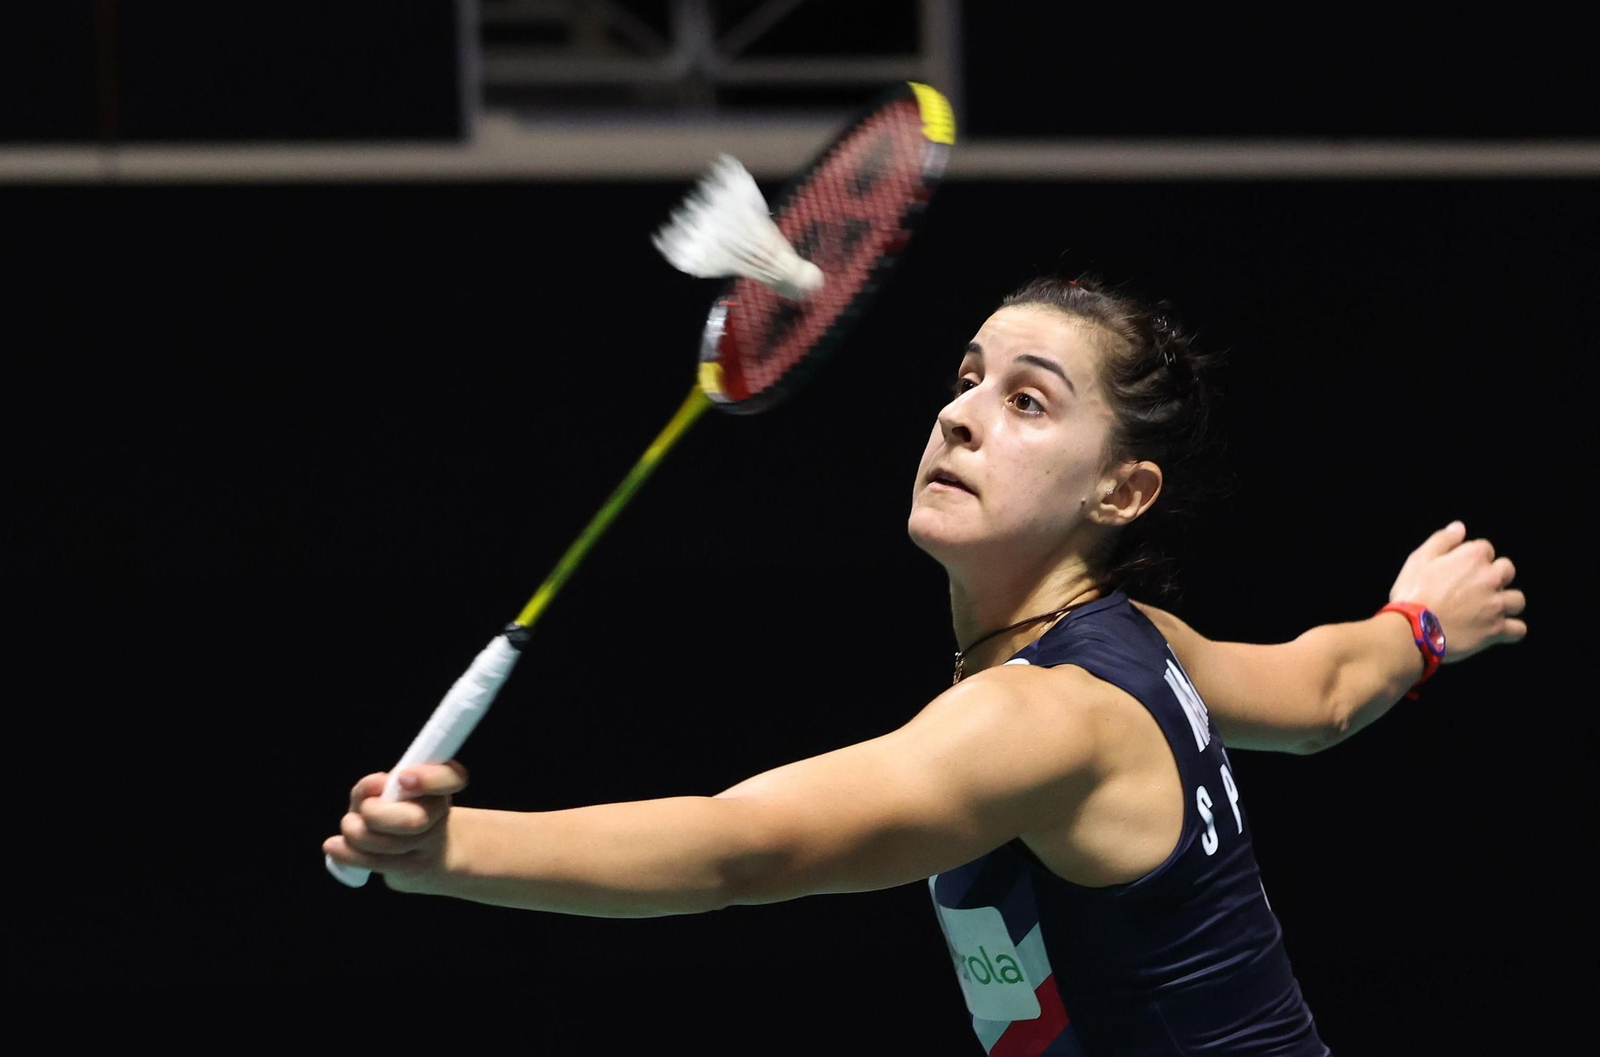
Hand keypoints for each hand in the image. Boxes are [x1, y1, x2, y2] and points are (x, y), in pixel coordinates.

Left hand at [323, 761, 468, 890]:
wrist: (428, 852)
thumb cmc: (402, 811)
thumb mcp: (390, 792)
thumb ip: (377, 785)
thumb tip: (373, 786)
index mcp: (439, 787)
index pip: (451, 779)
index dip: (430, 779)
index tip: (403, 778)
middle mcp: (439, 816)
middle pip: (414, 821)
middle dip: (377, 816)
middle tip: (365, 810)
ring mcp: (426, 846)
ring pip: (389, 846)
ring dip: (357, 834)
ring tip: (349, 825)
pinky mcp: (408, 869)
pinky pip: (376, 863)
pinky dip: (349, 854)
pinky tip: (333, 846)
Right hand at [1387, 521, 1526, 663]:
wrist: (1413, 630)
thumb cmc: (1413, 593)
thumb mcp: (1419, 559)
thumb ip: (1442, 540)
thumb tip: (1459, 528)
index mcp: (1472, 558)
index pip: (1485, 548)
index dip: (1472, 557)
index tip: (1460, 569)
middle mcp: (1491, 578)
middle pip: (1507, 570)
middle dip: (1496, 576)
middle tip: (1476, 587)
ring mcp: (1497, 605)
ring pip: (1517, 599)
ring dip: (1506, 602)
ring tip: (1490, 608)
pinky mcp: (1496, 630)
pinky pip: (1518, 629)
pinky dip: (1511, 629)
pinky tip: (1499, 629)